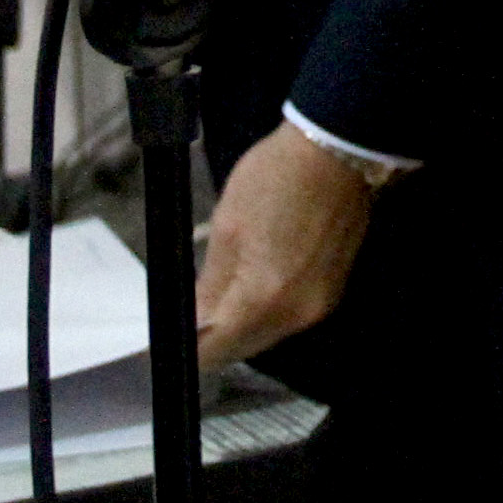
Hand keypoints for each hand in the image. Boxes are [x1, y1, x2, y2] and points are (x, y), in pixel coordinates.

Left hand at [194, 123, 380, 371]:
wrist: (337, 149)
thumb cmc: (276, 178)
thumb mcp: (226, 228)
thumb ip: (209, 287)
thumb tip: (195, 322)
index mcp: (264, 299)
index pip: (213, 353)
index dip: (184, 349)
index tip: (166, 338)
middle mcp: (297, 314)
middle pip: (242, 349)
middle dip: (212, 338)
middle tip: (188, 312)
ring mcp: (320, 304)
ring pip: (266, 334)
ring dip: (240, 322)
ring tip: (219, 292)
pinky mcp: (333, 290)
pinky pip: (289, 315)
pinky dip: (266, 307)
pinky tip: (255, 278)